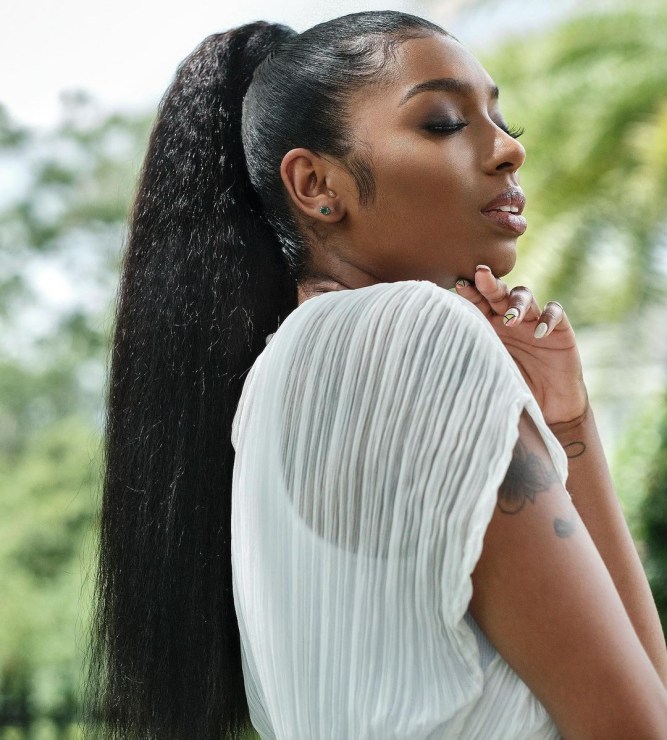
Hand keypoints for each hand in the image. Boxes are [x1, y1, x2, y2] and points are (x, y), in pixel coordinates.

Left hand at [454, 265, 587, 426]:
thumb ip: (472, 357)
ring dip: (517, 303)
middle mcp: (510, 318)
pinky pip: (555, 312)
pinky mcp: (559, 330)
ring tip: (509, 319)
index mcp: (489, 326)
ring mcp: (534, 320)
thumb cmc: (512, 389)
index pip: (478, 302)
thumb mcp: (488, 372)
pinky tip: (540, 332)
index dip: (470, 292)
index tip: (458, 285)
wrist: (547, 406)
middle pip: (499, 293)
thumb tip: (440, 353)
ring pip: (525, 296)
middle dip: (490, 284)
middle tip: (481, 276)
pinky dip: (548, 319)